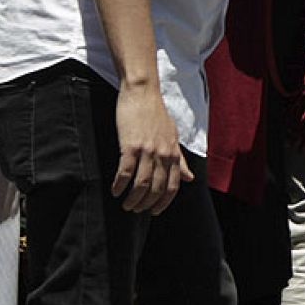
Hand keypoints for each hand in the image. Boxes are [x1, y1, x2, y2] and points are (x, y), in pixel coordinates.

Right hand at [111, 84, 193, 213]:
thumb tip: (190, 178)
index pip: (173, 186)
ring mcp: (147, 150)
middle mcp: (163, 154)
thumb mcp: (172, 137)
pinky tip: (115, 191)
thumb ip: (180, 160)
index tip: (154, 211)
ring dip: (133, 199)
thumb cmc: (156, 114)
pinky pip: (125, 171)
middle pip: (157, 189)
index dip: (164, 202)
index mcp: (173, 153)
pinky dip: (120, 184)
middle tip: (136, 210)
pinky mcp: (130, 145)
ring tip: (126, 205)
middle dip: (146, 204)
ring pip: (142, 184)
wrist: (142, 93)